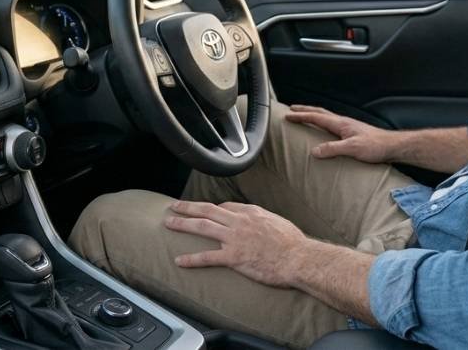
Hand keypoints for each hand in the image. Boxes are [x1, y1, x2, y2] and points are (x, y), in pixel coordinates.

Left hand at [164, 200, 307, 287]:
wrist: (299, 258)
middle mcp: (239, 222)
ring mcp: (235, 239)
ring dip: (183, 224)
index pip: (225, 206)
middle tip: (173, 206)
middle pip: (207, 210)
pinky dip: (192, 258)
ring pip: (202, 227)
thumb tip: (258, 221)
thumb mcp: (278, 222)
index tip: (204, 210)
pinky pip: (208, 257)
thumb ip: (263, 219)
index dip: (211, 208)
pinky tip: (179, 260)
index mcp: (250, 213)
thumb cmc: (293, 243)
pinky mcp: (234, 257)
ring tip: (169, 223)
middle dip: (188, 207)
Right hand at [284, 104, 395, 161]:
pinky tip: (324, 129)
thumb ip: (333, 148)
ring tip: (304, 116)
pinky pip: (332, 124)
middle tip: (291, 109)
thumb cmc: (376, 146)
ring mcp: (348, 126)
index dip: (301, 116)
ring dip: (313, 114)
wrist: (392, 146)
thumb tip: (314, 151)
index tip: (287, 115)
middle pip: (320, 112)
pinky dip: (322, 122)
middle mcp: (343, 122)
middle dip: (304, 110)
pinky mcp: (352, 132)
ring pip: (326, 117)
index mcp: (341, 123)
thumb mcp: (352, 148)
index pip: (316, 117)